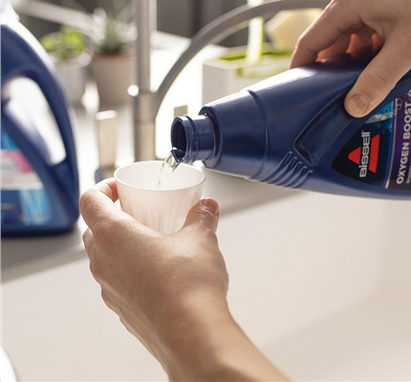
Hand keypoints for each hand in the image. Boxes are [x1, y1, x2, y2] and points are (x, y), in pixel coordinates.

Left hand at [79, 179, 288, 380]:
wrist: (192, 335)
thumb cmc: (188, 286)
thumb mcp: (201, 238)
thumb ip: (202, 217)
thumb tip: (206, 208)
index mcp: (114, 236)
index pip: (89, 201)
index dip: (102, 188)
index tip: (118, 188)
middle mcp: (104, 263)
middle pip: (94, 229)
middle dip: (112, 216)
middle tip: (138, 213)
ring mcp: (109, 289)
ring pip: (104, 257)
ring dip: (120, 245)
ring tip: (151, 242)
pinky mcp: (121, 309)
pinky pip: (117, 281)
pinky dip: (129, 269)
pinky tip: (158, 272)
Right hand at [290, 0, 410, 116]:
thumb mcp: (406, 46)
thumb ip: (379, 79)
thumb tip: (355, 105)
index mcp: (347, 4)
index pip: (310, 41)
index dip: (300, 67)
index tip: (295, 89)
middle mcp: (351, 3)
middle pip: (326, 45)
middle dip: (327, 72)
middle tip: (326, 97)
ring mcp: (364, 7)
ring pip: (345, 45)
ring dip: (348, 67)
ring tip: (352, 88)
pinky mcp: (377, 13)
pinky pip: (360, 42)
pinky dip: (363, 60)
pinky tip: (371, 74)